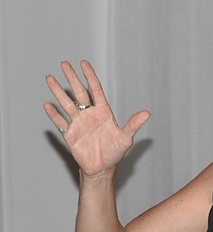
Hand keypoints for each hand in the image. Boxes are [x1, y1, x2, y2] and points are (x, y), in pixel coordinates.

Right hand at [43, 60, 149, 177]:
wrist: (102, 168)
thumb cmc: (115, 152)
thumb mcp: (126, 138)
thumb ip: (133, 124)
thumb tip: (147, 113)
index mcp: (103, 112)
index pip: (95, 90)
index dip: (90, 76)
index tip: (84, 63)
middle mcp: (89, 114)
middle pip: (79, 92)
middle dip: (72, 78)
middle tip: (64, 64)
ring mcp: (78, 123)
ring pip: (67, 104)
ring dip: (58, 92)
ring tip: (50, 78)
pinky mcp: (70, 134)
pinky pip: (60, 122)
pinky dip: (54, 114)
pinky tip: (47, 105)